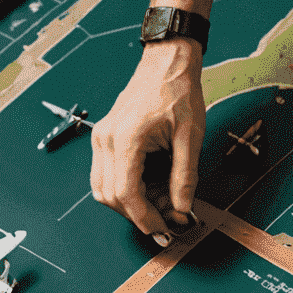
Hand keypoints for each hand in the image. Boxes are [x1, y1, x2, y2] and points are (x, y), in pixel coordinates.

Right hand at [91, 40, 205, 237]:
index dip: (144, 218)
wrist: (167, 63)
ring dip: (130, 204)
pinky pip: (106, 175)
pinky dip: (125, 189)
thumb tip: (182, 209)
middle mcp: (106, 139)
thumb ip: (184, 178)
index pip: (126, 194)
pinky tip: (150, 186)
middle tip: (166, 220)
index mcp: (126, 138)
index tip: (162, 230)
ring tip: (160, 202)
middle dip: (138, 214)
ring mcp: (101, 138)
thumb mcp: (191, 138)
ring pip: (103, 189)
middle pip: (110, 196)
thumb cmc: (178, 92)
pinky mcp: (105, 137)